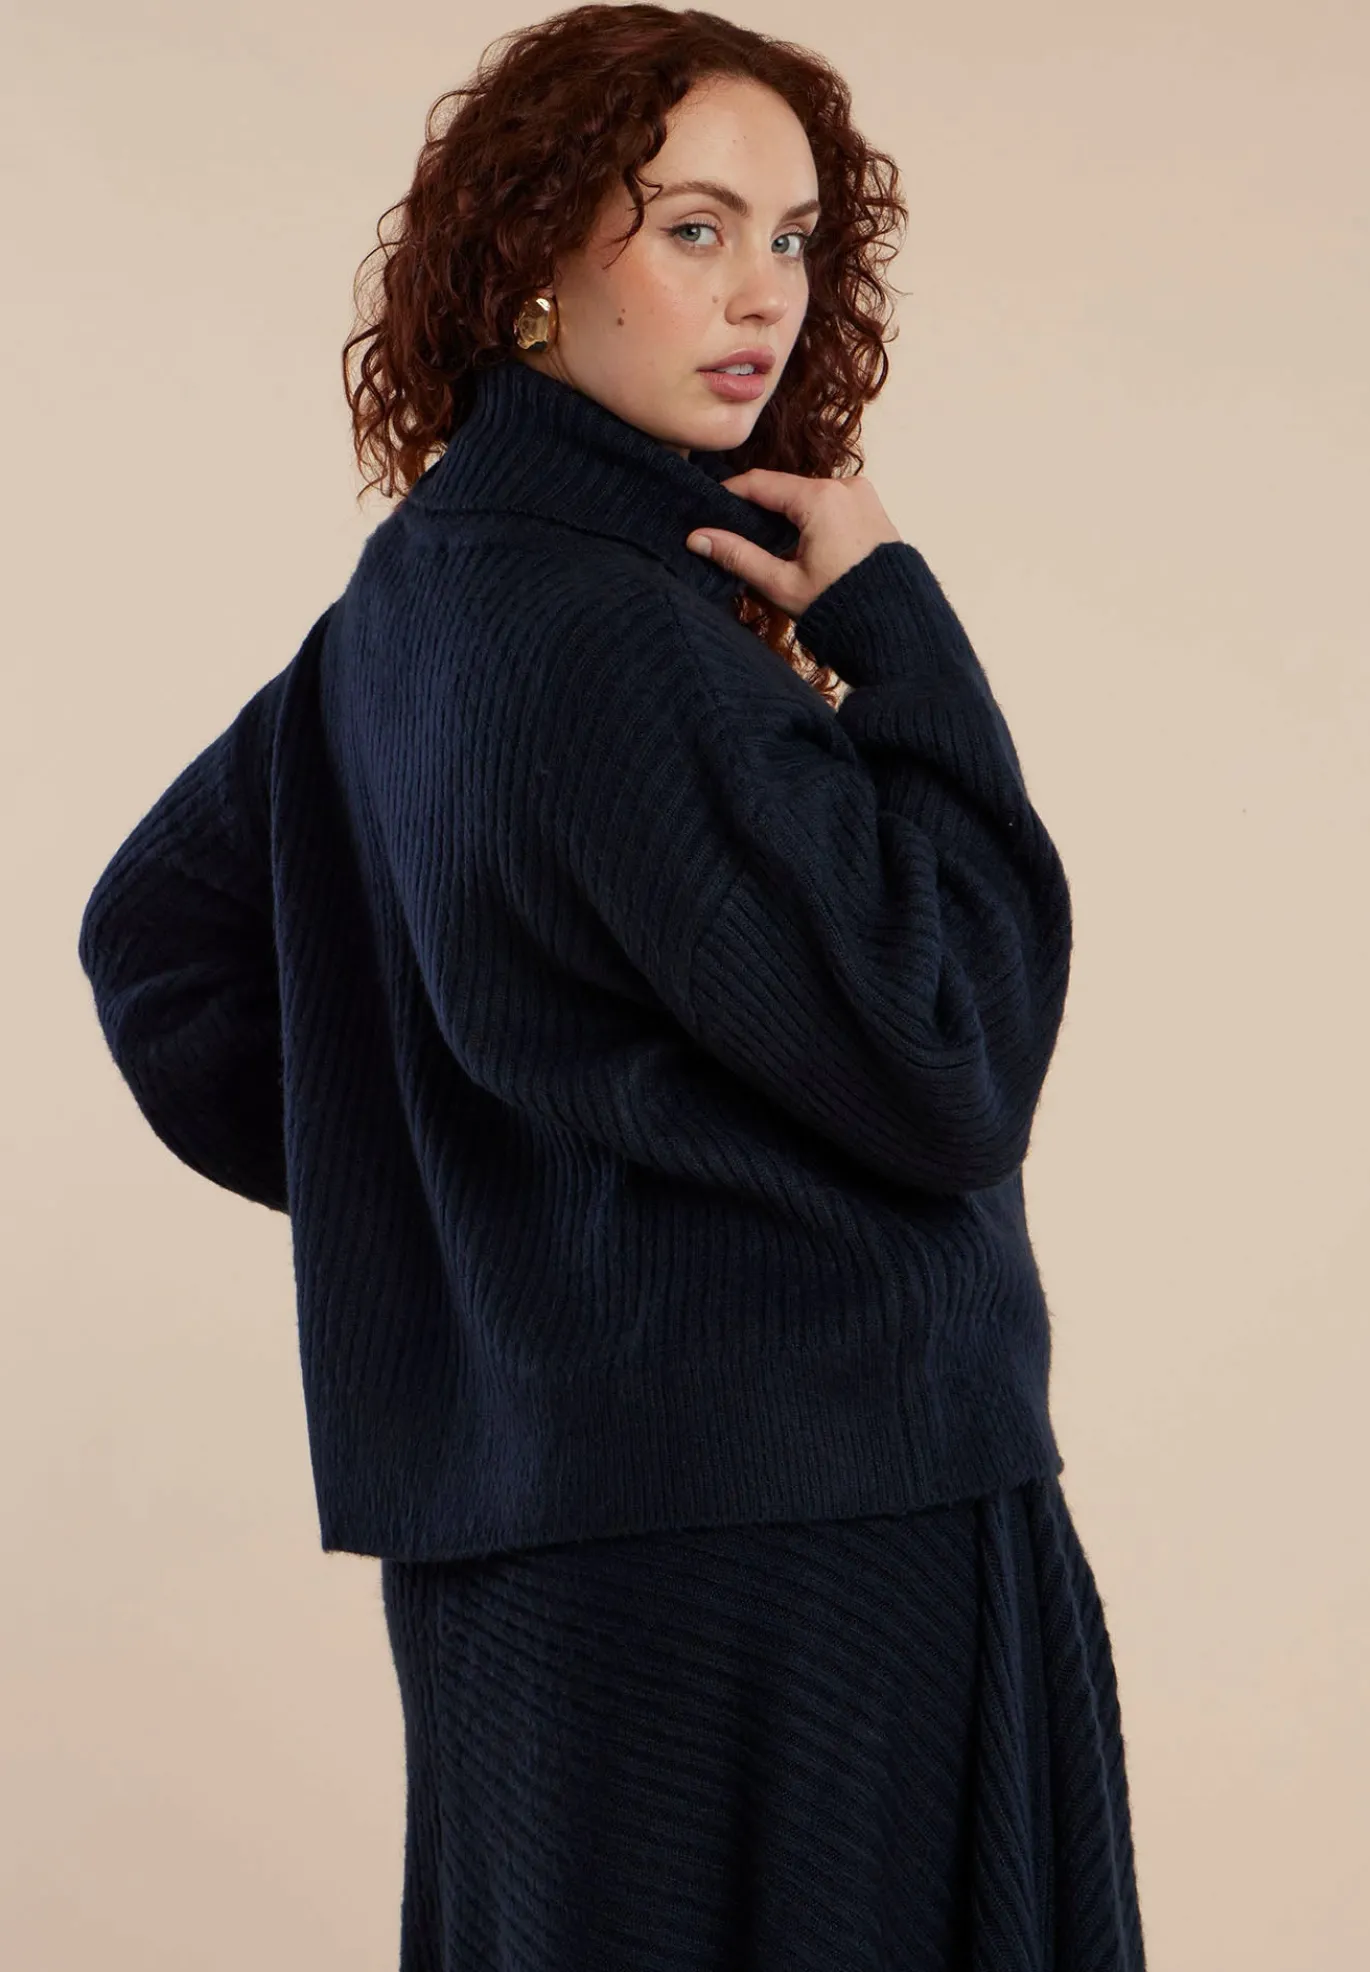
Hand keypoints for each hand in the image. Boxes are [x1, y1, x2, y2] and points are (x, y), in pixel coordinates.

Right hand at [685, 468, 902, 618]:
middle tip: (735, 533)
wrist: (896, 626)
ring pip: (808, 496)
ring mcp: (863, 495)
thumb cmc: (842, 608)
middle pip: (786, 488)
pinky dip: (812, 518)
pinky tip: (800, 545)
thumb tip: (698, 538)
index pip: (760, 483)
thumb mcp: (782, 584)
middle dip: (760, 508)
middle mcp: (845, 486)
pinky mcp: (873, 508)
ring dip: (787, 514)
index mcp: (820, 498)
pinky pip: (832, 504)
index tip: (710, 508)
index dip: (730, 494)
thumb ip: (738, 556)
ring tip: (767, 545)